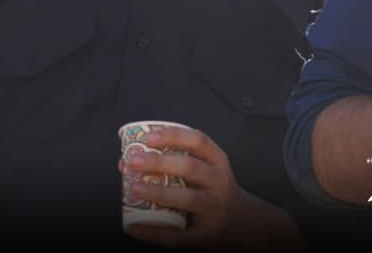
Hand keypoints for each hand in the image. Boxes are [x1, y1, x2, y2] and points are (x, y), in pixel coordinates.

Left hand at [121, 126, 301, 249]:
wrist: (243, 223)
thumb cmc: (215, 192)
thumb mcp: (208, 170)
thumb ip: (176, 164)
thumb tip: (127, 161)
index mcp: (218, 162)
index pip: (198, 141)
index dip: (173, 136)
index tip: (148, 137)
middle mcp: (219, 182)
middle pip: (191, 168)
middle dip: (160, 162)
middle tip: (134, 161)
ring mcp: (215, 208)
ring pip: (189, 199)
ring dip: (160, 193)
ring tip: (135, 189)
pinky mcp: (207, 234)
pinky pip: (179, 235)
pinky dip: (155, 231)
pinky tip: (134, 226)